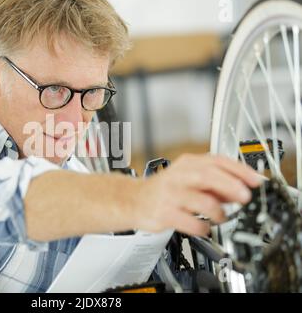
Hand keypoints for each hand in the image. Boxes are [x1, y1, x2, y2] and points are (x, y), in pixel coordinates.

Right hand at [131, 154, 262, 235]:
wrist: (133, 200)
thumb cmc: (163, 189)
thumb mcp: (188, 178)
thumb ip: (214, 184)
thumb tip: (240, 190)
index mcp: (187, 164)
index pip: (216, 161)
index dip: (239, 170)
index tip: (256, 181)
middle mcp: (178, 176)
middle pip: (208, 175)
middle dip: (231, 186)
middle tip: (245, 197)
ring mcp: (170, 194)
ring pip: (200, 199)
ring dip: (218, 211)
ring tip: (221, 217)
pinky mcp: (163, 212)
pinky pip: (189, 221)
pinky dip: (202, 227)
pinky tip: (204, 228)